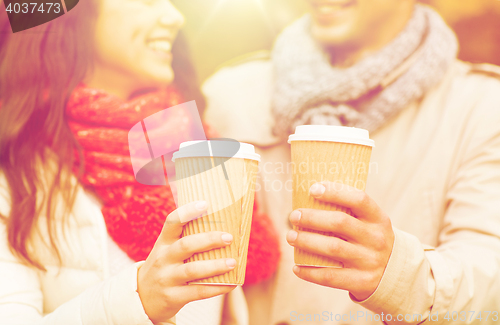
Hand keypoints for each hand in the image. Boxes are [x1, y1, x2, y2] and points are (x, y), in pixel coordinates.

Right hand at [138, 201, 236, 323]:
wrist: (142, 298)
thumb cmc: (164, 267)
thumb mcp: (167, 250)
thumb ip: (186, 239)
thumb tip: (223, 226)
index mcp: (164, 243)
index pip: (172, 222)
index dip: (187, 211)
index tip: (205, 204)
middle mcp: (163, 258)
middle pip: (186, 245)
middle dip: (209, 240)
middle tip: (229, 237)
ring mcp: (167, 278)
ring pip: (192, 270)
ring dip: (215, 266)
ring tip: (232, 262)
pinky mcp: (173, 297)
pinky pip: (197, 292)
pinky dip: (216, 288)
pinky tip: (231, 284)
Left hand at [286, 182, 394, 300]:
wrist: (394, 275)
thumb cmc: (369, 241)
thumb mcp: (369, 224)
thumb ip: (348, 212)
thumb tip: (308, 199)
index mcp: (378, 219)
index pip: (359, 200)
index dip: (335, 192)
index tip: (312, 189)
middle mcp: (376, 239)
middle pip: (340, 223)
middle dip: (312, 218)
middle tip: (294, 216)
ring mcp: (369, 261)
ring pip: (332, 248)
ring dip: (306, 241)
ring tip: (291, 236)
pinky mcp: (361, 281)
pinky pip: (330, 276)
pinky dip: (309, 271)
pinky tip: (296, 267)